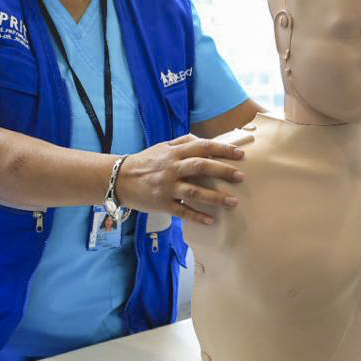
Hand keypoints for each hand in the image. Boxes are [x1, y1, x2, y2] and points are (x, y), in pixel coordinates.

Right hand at [116, 134, 244, 224]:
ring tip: (233, 202)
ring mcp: (167, 187)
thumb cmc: (145, 162)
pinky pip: (182, 211)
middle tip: (241, 177)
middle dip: (223, 171)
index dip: (222, 150)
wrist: (119, 179)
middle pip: (201, 167)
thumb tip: (203, 140)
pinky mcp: (162, 203)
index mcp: (174, 153)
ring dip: (215, 198)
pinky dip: (197, 216)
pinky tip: (211, 220)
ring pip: (194, 192)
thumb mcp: (162, 147)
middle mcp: (172, 168)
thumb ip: (183, 142)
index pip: (202, 147)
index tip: (240, 154)